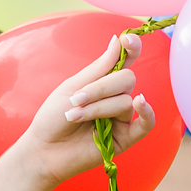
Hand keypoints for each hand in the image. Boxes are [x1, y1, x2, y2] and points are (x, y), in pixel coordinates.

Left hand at [18, 32, 155, 190]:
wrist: (43, 149)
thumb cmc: (53, 117)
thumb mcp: (72, 87)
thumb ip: (99, 68)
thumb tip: (118, 40)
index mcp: (103, 81)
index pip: (125, 60)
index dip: (131, 48)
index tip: (127, 40)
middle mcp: (116, 97)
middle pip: (126, 80)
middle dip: (100, 88)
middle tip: (76, 99)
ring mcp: (122, 118)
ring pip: (124, 102)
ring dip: (97, 108)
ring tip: (74, 117)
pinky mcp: (125, 138)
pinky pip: (145, 124)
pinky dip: (146, 112)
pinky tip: (140, 103)